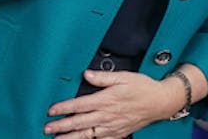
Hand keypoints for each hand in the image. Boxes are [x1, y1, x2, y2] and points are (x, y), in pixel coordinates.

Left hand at [44, 70, 181, 136]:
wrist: (160, 102)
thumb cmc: (143, 87)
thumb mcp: (124, 77)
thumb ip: (103, 77)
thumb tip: (86, 74)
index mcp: (106, 100)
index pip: (80, 105)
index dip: (64, 108)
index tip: (51, 111)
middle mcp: (107, 115)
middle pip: (80, 123)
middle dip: (62, 126)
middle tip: (47, 128)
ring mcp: (112, 127)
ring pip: (87, 135)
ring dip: (71, 137)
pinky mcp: (118, 133)